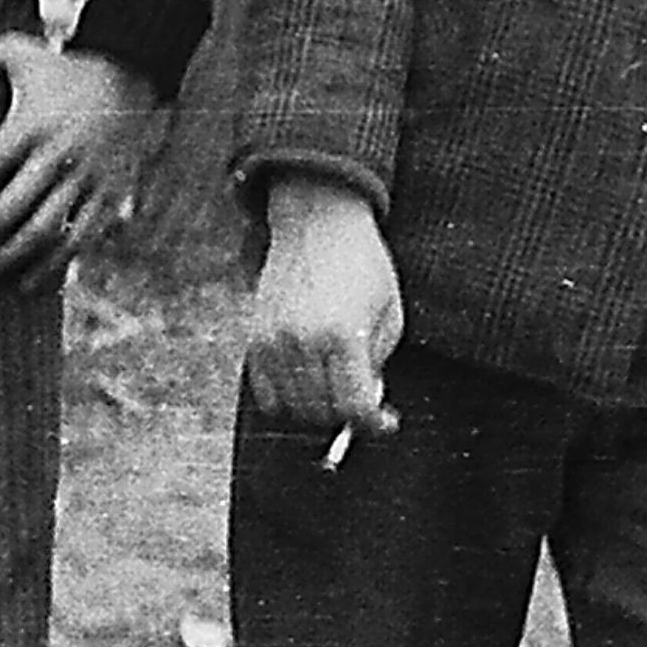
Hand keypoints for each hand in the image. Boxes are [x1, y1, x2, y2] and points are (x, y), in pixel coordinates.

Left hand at [0, 37, 152, 289]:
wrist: (135, 77)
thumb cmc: (66, 70)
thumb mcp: (25, 56)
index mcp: (31, 126)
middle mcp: (57, 156)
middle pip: (5, 211)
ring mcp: (86, 180)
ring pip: (41, 234)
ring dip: (4, 260)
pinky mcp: (109, 197)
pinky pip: (78, 241)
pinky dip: (50, 267)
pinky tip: (25, 283)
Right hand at [242, 175, 401, 441]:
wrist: (318, 221)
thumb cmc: (363, 264)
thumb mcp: (391, 312)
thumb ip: (379, 363)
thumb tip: (363, 404)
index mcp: (344, 335)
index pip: (354, 408)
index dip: (374, 425)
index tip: (385, 422)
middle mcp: (304, 342)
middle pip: (323, 413)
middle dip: (348, 415)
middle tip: (363, 400)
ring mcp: (274, 341)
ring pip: (294, 409)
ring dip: (319, 409)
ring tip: (336, 386)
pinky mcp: (255, 339)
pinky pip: (266, 396)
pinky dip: (287, 401)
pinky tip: (308, 384)